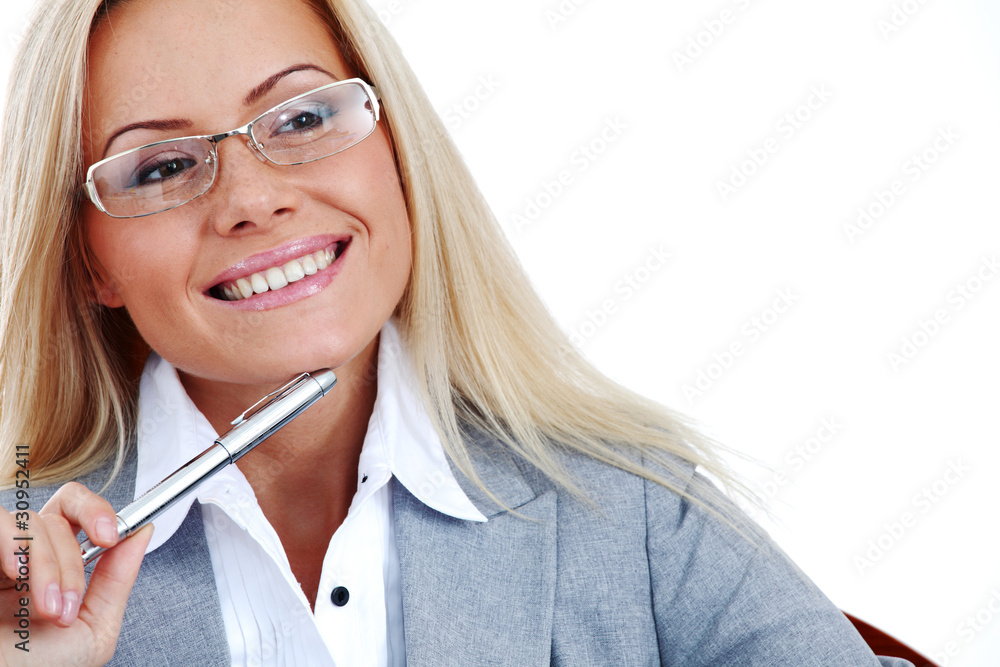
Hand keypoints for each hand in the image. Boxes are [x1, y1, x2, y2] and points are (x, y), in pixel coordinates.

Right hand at [0, 482, 151, 665]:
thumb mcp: (93, 630)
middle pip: (63, 509)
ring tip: (47, 609)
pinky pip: (0, 521)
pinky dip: (15, 544)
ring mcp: (1, 554)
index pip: (79, 514)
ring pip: (35, 522)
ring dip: (51, 565)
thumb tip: (141, 532)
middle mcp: (28, 556)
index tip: (114, 536)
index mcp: (58, 568)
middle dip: (81, 541)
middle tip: (90, 565)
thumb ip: (117, 580)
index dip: (100, 512)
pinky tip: (16, 576)